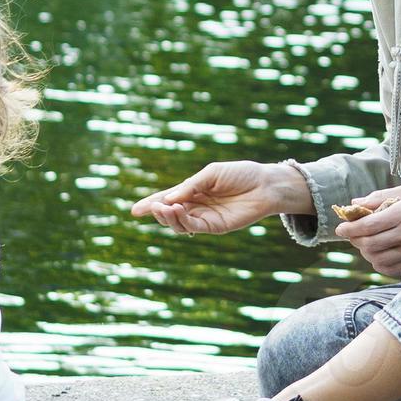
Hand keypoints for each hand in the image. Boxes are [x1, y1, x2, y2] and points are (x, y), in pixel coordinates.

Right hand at [131, 160, 304, 235]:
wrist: (265, 184)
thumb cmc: (241, 174)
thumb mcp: (212, 173)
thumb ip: (191, 186)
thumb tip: (169, 199)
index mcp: (193, 191)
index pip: (168, 199)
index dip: (151, 205)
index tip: (134, 210)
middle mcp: (197, 206)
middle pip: (170, 214)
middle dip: (158, 212)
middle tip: (154, 206)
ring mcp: (205, 218)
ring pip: (179, 224)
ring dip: (168, 217)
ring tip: (165, 207)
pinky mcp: (216, 227)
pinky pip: (194, 227)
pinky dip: (183, 220)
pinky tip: (179, 210)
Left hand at [335, 185, 400, 279]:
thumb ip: (380, 197)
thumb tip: (354, 204)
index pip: (368, 226)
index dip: (349, 228)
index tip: (340, 228)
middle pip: (370, 245)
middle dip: (355, 240)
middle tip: (353, 234)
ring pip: (379, 261)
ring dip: (367, 253)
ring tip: (367, 244)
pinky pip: (393, 270)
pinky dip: (381, 264)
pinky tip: (381, 254)